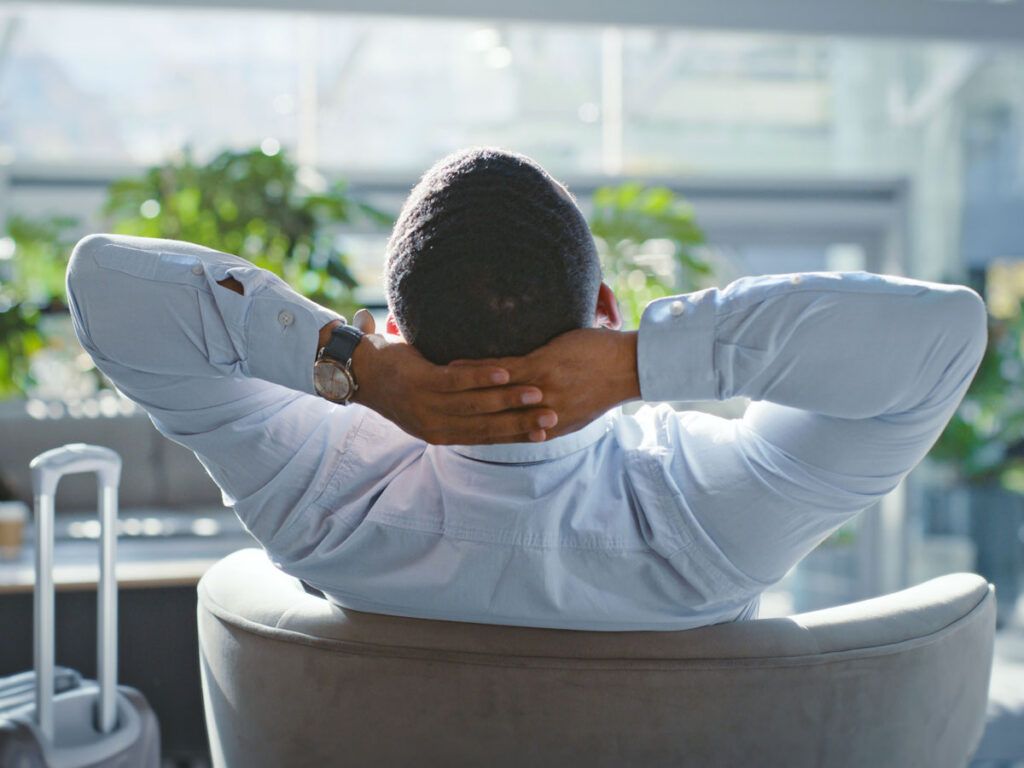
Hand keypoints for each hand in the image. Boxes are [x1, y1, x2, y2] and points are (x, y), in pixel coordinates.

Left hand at [344, 310, 557, 444]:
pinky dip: (482, 378)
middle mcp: (434, 425)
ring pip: (475, 406)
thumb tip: (494, 404)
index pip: (485, 437)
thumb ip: (458, 406)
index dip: (516, 436)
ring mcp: (426, 405)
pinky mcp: (419, 382)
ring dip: (508, 400)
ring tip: (537, 394)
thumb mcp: (429, 403)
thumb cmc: (398, 381)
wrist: (357, 369)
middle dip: (521, 423)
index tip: (544, 434)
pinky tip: (505, 373)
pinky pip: (456, 381)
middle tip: (552, 418)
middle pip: (486, 426)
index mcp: (439, 433)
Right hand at [451, 328, 639, 439]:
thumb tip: (535, 417)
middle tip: (436, 405)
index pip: (506, 432)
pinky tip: (456, 364)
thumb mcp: (577, 411)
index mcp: (550, 428)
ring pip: (492, 394)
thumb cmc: (605, 382)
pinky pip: (501, 370)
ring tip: (439, 383)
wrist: (630, 367)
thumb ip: (552, 416)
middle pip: (493, 417)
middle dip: (464, 411)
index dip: (480, 428)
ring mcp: (541, 392)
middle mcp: (542, 415)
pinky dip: (478, 369)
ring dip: (464, 389)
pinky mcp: (542, 368)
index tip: (457, 422)